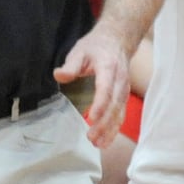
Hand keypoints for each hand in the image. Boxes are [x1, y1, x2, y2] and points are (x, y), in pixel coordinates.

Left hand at [54, 27, 128, 147]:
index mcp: (109, 67)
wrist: (118, 39)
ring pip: (119, 112)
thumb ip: (71, 65)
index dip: (100, 104)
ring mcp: (124, 89)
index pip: (106, 88)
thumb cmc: (97, 46)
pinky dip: (115, 128)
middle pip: (114, 104)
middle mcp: (120, 80)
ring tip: (98, 144)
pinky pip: (121, 114)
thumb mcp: (80, 50)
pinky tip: (106, 140)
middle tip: (91, 138)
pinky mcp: (123, 95)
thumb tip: (59, 75)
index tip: (92, 118)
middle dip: (104, 123)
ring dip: (110, 129)